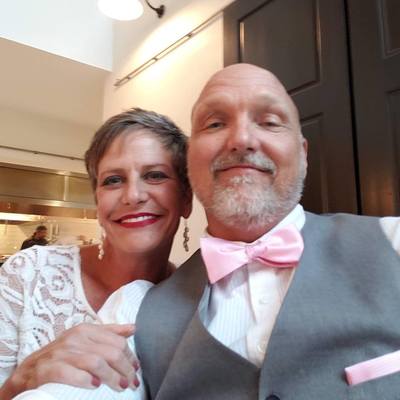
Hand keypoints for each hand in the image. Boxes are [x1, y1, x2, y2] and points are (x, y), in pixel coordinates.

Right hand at [1, 323, 139, 398]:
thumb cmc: (63, 356)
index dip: (130, 356)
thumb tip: (133, 328)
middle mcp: (74, 338)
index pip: (117, 341)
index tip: (136, 369)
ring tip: (121, 387)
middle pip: (110, 352)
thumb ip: (109, 333)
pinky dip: (84, 380)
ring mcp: (61, 353)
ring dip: (112, 377)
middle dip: (125, 369)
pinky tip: (95, 385)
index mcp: (85, 330)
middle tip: (131, 382)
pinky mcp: (47, 369)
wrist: (27, 371)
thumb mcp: (85, 340)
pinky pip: (70, 373)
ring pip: (96, 362)